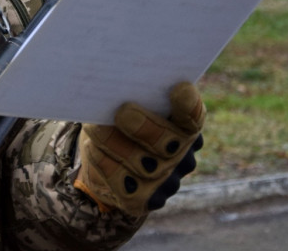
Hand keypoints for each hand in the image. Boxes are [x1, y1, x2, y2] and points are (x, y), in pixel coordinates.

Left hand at [74, 81, 205, 214]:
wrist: (102, 157)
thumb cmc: (115, 119)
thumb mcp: (120, 100)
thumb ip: (127, 94)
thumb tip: (114, 88)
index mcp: (184, 124)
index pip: (193, 116)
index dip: (189, 105)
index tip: (178, 89)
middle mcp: (183, 153)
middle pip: (170, 141)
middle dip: (145, 127)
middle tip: (123, 111)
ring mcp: (170, 179)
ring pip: (144, 165)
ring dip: (114, 144)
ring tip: (94, 129)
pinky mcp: (150, 200)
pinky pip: (126, 186)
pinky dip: (106, 165)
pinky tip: (94, 150)